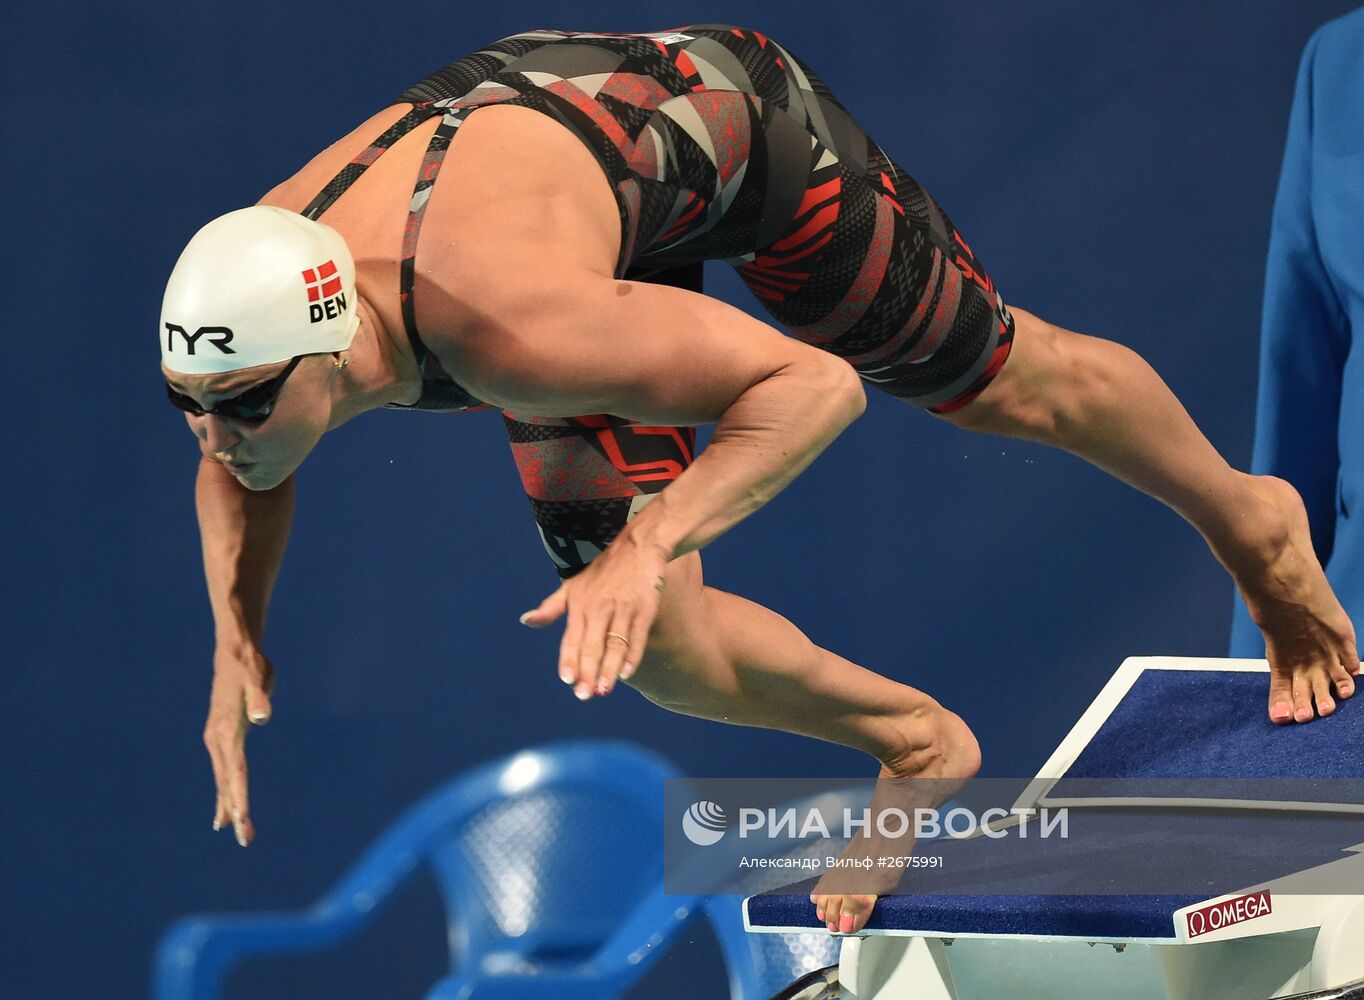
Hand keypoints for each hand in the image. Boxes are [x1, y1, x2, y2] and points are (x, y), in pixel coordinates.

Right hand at [202, 641, 274, 845]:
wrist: (235, 650)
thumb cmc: (250, 663)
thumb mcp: (259, 676)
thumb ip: (260, 698)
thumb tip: (262, 718)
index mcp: (226, 730)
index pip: (235, 771)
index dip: (239, 797)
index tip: (242, 821)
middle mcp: (218, 739)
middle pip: (227, 781)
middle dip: (236, 810)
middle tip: (246, 839)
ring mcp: (218, 739)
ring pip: (224, 780)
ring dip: (230, 806)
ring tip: (239, 832)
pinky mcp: (223, 736)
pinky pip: (224, 771)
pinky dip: (225, 792)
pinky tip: (225, 812)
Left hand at [519, 533, 668, 699]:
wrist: (638, 545)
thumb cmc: (604, 570)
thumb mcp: (572, 585)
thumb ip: (551, 608)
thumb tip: (526, 621)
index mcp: (580, 605)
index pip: (572, 638)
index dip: (569, 659)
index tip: (567, 680)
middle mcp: (599, 607)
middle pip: (592, 645)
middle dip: (588, 671)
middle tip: (584, 695)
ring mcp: (622, 607)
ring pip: (614, 643)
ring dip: (609, 668)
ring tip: (604, 690)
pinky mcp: (644, 607)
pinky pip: (637, 635)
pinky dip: (633, 655)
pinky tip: (627, 672)